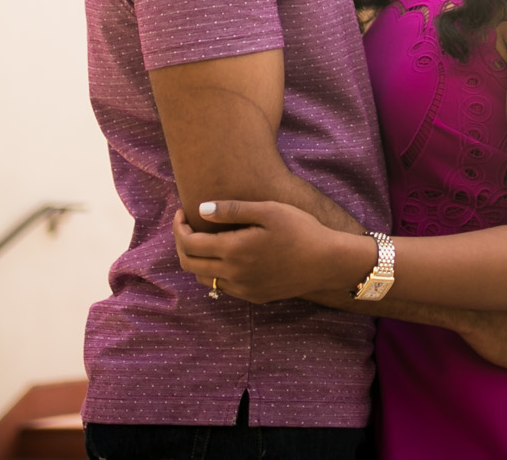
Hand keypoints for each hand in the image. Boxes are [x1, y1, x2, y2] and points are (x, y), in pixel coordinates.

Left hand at [175, 199, 369, 304]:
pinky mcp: (254, 296)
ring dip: (196, 260)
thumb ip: (233, 210)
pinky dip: (216, 272)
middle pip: (189, 264)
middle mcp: (233, 274)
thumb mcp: (269, 211)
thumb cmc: (301, 230)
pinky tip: (228, 257)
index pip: (188, 243)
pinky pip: (224, 287)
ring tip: (205, 242)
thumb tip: (201, 210)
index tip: (182, 213)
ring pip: (204, 279)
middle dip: (181, 244)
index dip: (179, 228)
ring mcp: (243, 288)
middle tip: (187, 227)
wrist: (327, 262)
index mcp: (233, 250)